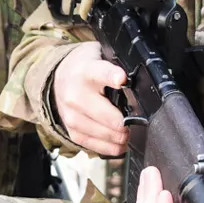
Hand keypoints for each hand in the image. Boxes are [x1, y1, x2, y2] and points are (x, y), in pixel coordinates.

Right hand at [51, 42, 129, 156]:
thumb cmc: (87, 68)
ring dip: (120, 137)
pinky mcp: (71, 130)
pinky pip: (94, 144)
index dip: (112, 77)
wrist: (60, 78)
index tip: (122, 80)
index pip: (100, 73)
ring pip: (103, 133)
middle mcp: (75, 94)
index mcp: (86, 71)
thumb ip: (119, 64)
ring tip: (129, 133)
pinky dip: (110, 147)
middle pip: (107, 115)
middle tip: (137, 122)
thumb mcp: (101, 55)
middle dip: (126, 122)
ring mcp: (71, 115)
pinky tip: (119, 144)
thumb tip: (142, 78)